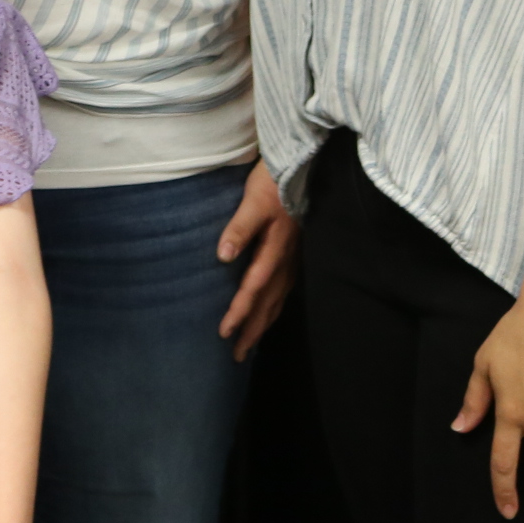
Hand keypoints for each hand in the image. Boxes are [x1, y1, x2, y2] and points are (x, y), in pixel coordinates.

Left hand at [214, 161, 297, 358]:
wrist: (301, 166)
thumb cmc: (272, 182)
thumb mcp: (252, 202)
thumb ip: (238, 229)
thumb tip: (222, 256)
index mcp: (274, 251)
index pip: (253, 290)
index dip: (239, 312)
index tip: (225, 334)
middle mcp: (286, 261)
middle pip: (267, 304)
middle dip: (252, 330)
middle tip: (238, 356)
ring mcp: (293, 260)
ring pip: (277, 301)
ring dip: (263, 323)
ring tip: (251, 344)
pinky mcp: (294, 255)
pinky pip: (284, 290)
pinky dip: (274, 307)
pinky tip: (269, 313)